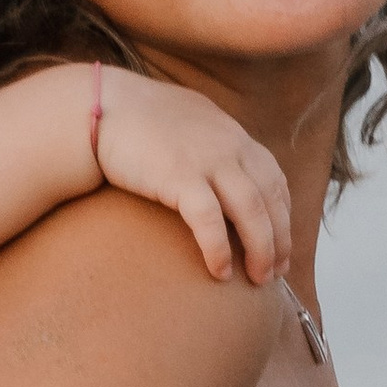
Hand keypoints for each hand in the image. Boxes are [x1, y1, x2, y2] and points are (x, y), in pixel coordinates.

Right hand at [91, 69, 291, 281]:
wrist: (102, 107)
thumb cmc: (141, 120)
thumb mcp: (192, 125)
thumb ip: (214, 146)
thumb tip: (223, 175)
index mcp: (235, 137)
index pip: (275, 181)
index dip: (283, 217)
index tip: (282, 245)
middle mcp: (229, 147)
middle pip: (269, 200)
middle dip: (280, 240)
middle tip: (277, 273)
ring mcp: (207, 161)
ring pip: (251, 211)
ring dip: (261, 249)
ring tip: (259, 279)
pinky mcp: (179, 177)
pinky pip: (209, 220)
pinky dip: (219, 249)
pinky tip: (220, 272)